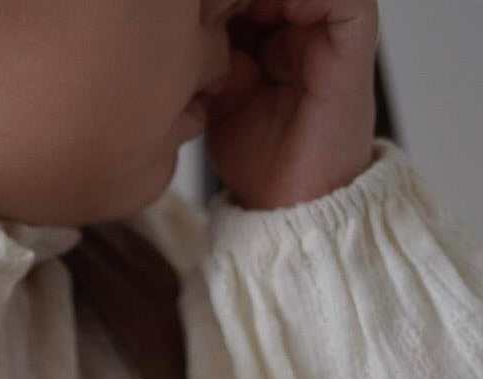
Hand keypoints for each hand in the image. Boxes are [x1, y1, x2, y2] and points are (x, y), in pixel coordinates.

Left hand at [206, 0, 379, 208]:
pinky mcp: (353, 38)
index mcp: (268, 20)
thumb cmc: (255, 155)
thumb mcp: (212, 90)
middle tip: (202, 11)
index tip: (183, 12)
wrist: (288, 202)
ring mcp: (329, 23)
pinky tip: (268, 14)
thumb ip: (206, 46)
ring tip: (223, 14)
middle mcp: (302, 14)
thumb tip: (190, 11)